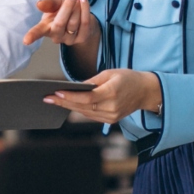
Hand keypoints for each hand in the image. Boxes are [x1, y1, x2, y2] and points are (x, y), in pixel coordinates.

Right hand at [23, 0, 98, 46]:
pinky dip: (85, 9)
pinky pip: (85, 23)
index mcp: (45, 28)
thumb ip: (49, 4)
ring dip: (78, 6)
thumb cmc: (63, 11)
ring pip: (74, 22)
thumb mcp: (55, 5)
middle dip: (67, 6)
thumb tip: (39, 4)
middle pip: (60, 23)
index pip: (38, 32)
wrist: (81, 18)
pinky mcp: (82, 38)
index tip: (25, 41)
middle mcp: (56, 36)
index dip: (32, 35)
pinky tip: (84, 0)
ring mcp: (69, 40)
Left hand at [43, 69, 161, 124]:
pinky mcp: (111, 120)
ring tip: (53, 100)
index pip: (87, 98)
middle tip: (47, 98)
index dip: (70, 96)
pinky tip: (68, 104)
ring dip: (69, 106)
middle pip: (83, 107)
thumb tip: (74, 87)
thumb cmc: (128, 78)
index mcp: (112, 93)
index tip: (55, 92)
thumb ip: (92, 81)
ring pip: (85, 113)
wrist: (146, 91)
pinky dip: (79, 109)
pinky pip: (90, 115)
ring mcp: (112, 116)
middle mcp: (112, 107)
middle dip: (63, 102)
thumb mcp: (110, 73)